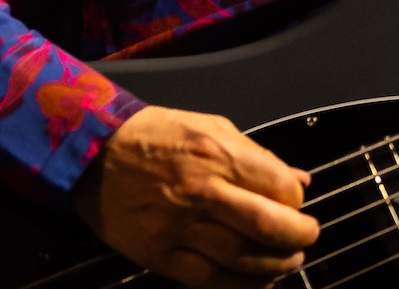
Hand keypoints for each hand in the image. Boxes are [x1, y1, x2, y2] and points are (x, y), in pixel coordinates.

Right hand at [74, 104, 318, 287]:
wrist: (92, 153)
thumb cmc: (155, 135)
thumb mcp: (211, 126)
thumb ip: (256, 156)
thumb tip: (297, 180)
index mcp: (218, 155)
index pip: (278, 187)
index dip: (297, 201)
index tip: (298, 205)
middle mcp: (201, 192)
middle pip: (265, 226)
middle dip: (297, 237)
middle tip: (306, 239)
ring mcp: (178, 228)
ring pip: (240, 259)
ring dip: (273, 266)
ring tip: (286, 261)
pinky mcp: (158, 254)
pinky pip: (206, 279)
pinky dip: (238, 286)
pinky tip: (255, 282)